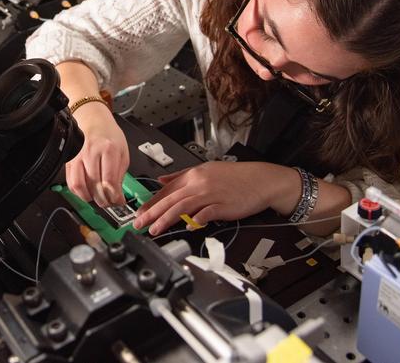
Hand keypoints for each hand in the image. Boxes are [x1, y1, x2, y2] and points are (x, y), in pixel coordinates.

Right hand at [65, 103, 128, 206]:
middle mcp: (91, 152)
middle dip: (104, 200)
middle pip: (95, 186)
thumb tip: (117, 196)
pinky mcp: (69, 161)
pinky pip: (71, 183)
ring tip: (98, 198)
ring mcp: (78, 157)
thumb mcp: (123, 153)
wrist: (93, 120)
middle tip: (109, 202)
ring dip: (90, 198)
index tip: (118, 200)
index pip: (110, 181)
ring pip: (80, 186)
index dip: (115, 197)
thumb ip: (120, 175)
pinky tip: (87, 191)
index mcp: (109, 149)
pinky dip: (79, 192)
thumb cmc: (109, 135)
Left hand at [133, 161, 297, 234]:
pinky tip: (187, 227)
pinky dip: (195, 220)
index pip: (166, 190)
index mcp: (194, 175)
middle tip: (138, 223)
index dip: (151, 203)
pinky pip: (205, 213)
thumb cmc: (235, 177)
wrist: (260, 180)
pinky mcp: (222, 205)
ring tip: (154, 229)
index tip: (139, 213)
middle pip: (170, 199)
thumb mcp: (205, 170)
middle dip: (151, 213)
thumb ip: (181, 176)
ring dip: (166, 219)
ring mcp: (210, 194)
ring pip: (182, 207)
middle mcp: (199, 183)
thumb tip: (162, 180)